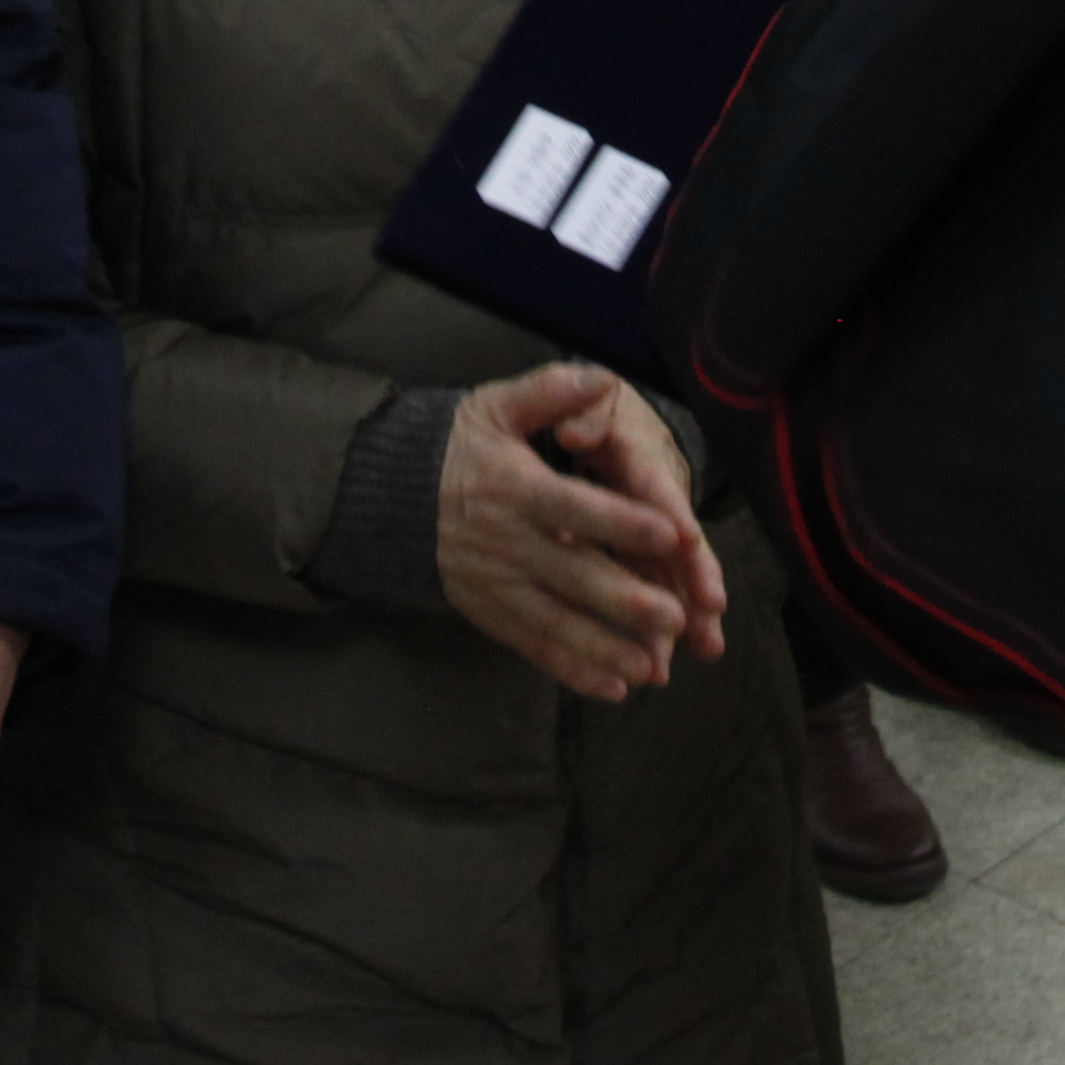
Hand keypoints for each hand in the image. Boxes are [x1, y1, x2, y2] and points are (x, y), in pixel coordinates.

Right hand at [437, 360, 726, 700]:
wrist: (390, 498)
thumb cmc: (458, 447)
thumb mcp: (496, 407)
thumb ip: (552, 390)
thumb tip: (602, 378)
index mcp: (515, 488)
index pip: (574, 506)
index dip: (621, 520)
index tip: (670, 530)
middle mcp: (507, 542)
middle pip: (573, 575)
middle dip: (624, 599)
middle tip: (674, 615)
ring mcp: (498, 585)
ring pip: (557, 623)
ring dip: (605, 648)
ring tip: (651, 667)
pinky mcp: (492, 613)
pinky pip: (535, 647)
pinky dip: (573, 671)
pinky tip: (614, 687)